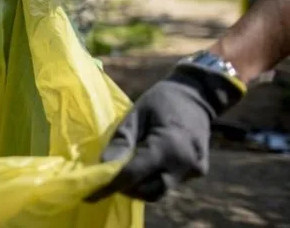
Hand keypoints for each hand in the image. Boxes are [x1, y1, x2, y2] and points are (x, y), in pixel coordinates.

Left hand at [85, 61, 245, 202]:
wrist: (197, 95)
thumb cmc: (161, 101)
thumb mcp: (135, 116)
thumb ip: (121, 142)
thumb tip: (103, 166)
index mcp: (168, 146)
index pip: (134, 175)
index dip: (111, 186)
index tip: (90, 195)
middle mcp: (184, 163)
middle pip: (149, 191)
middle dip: (126, 188)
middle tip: (110, 177)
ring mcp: (194, 170)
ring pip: (160, 191)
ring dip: (140, 186)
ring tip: (128, 170)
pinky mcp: (198, 172)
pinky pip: (170, 183)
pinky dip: (154, 179)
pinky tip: (148, 163)